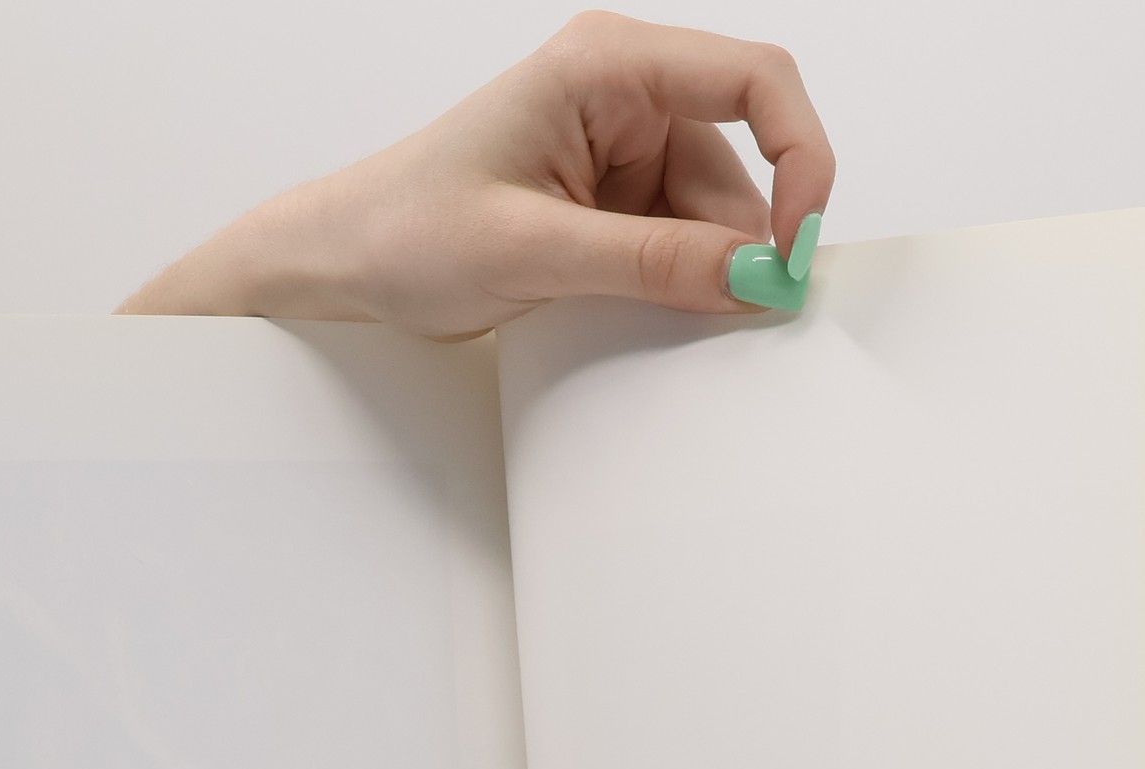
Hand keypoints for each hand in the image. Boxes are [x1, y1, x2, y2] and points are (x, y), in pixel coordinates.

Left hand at [119, 11, 834, 335]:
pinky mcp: (609, 208)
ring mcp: (619, 154)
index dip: (799, 156)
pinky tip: (651, 321)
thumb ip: (651, 262)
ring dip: (709, 275)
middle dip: (748, 241)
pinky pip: (677, 245)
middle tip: (747, 319)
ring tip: (666, 326)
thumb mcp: (534, 251)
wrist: (345, 265)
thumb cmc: (406, 228)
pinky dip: (680, 287)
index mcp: (606, 66)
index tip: (797, 242)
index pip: (753, 81)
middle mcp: (623, 97)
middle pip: (740, 164)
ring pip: (713, 216)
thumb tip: (754, 276)